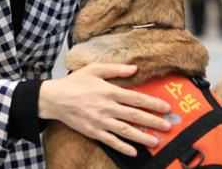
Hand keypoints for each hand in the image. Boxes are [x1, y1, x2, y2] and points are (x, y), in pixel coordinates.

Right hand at [38, 63, 170, 156]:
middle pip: (134, 115)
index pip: (136, 98)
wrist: (54, 98)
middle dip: (153, 121)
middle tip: (167, 126)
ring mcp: (100, 121)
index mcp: (109, 91)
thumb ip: (115, 69)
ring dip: (142, 137)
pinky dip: (122, 147)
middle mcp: (107, 107)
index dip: (152, 103)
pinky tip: (133, 152)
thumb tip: (134, 68)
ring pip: (125, 130)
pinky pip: (110, 141)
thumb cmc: (74, 82)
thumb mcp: (94, 69)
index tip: (166, 107)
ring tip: (156, 142)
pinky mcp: (93, 131)